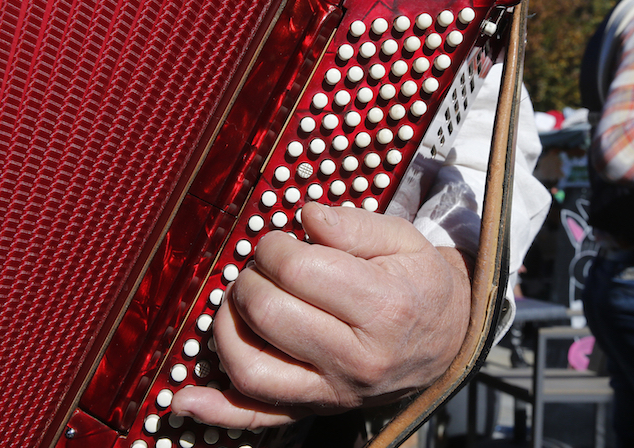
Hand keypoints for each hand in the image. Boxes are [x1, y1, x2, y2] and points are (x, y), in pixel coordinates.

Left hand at [170, 202, 471, 429]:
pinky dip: (217, 411)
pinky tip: (185, 398)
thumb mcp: (404, 240)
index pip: (300, 271)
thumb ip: (354, 225)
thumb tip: (305, 215)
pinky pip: (259, 418)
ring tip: (238, 302)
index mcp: (383, 307)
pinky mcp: (317, 408)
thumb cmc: (419, 285)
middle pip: (271, 314)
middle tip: (261, 266)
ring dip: (226, 329)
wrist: (448, 339)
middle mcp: (357, 357)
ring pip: (253, 368)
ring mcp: (334, 389)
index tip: (280, 240)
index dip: (276, 246)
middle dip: (251, 278)